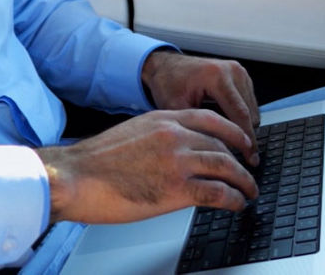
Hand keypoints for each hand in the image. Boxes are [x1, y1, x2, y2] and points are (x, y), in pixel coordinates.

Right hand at [37, 109, 257, 223]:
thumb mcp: (132, 133)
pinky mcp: (177, 188)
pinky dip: (234, 199)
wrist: (75, 177)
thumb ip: (157, 136)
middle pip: (223, 144)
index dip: (233, 132)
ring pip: (227, 167)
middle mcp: (175, 135)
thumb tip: (173, 150)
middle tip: (248, 172)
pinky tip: (237, 205)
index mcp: (163, 119)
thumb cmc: (95, 162)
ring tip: (248, 191)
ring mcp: (178, 161)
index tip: (243, 142)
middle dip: (241, 160)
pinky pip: (219, 192)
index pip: (211, 119)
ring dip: (243, 182)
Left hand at [141, 50, 259, 164]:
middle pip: (250, 113)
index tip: (251, 159)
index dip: (246, 140)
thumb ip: (198, 128)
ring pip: (253, 110)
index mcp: (216, 76)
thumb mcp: (176, 109)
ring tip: (227, 139)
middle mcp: (231, 71)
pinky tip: (225, 124)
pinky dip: (241, 116)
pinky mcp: (241, 75)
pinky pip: (249, 103)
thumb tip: (217, 152)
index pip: (240, 114)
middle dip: (246, 137)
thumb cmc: (168, 83)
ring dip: (243, 126)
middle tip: (242, 157)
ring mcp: (238, 71)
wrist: (166, 66)